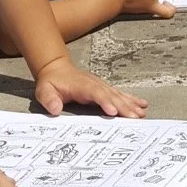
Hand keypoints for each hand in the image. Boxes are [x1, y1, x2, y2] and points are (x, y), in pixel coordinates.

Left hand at [33, 59, 147, 117]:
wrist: (56, 68)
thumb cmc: (51, 82)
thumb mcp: (44, 90)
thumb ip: (49, 99)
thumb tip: (55, 109)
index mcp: (81, 86)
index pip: (95, 93)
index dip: (104, 102)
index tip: (113, 111)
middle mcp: (94, 84)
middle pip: (111, 95)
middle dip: (123, 107)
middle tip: (135, 118)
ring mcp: (101, 85)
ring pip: (118, 95)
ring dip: (131, 104)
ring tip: (142, 114)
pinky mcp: (104, 88)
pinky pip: (120, 94)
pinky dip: (131, 99)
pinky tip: (142, 105)